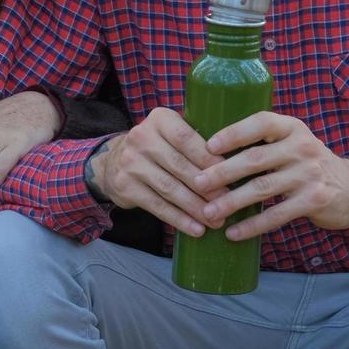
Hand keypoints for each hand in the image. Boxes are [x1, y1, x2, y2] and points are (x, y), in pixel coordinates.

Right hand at [86, 107, 226, 237]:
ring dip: (196, 207)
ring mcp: (131, 162)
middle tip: (228, 203)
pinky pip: (157, 206)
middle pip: (180, 166)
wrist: (113, 163)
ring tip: (216, 221)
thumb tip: (235, 166)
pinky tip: (196, 229)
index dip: (210, 159)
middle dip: (207, 187)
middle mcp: (141, 137)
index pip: (187, 139)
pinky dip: (179, 219)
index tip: (231, 176)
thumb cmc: (157, 149)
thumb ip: (196, 142)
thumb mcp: (171, 134)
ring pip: (170, 188)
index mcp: (159, 119)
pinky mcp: (125, 186)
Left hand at [190, 112, 348, 239]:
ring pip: (262, 188)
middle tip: (198, 183)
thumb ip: (264, 143)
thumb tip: (211, 151)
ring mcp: (310, 174)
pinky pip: (276, 215)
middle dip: (222, 172)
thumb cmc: (309, 164)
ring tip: (209, 212)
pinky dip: (252, 225)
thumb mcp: (293, 142)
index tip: (209, 146)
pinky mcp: (314, 200)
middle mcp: (302, 147)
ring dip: (231, 202)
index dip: (234, 133)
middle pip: (255, 159)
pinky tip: (234, 233)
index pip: (260, 123)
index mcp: (292, 127)